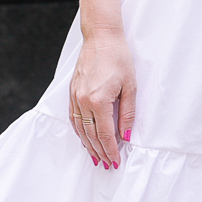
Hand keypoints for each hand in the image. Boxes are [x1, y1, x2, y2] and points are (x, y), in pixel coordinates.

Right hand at [69, 30, 135, 168]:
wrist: (101, 37)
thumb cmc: (118, 58)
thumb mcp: (130, 86)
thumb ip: (127, 113)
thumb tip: (125, 136)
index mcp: (99, 101)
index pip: (105, 134)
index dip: (111, 150)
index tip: (115, 161)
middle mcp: (83, 101)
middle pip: (91, 135)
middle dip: (100, 152)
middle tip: (107, 164)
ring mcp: (75, 96)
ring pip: (80, 128)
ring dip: (88, 145)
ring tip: (96, 157)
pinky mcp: (72, 91)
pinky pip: (73, 117)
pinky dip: (79, 131)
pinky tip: (84, 137)